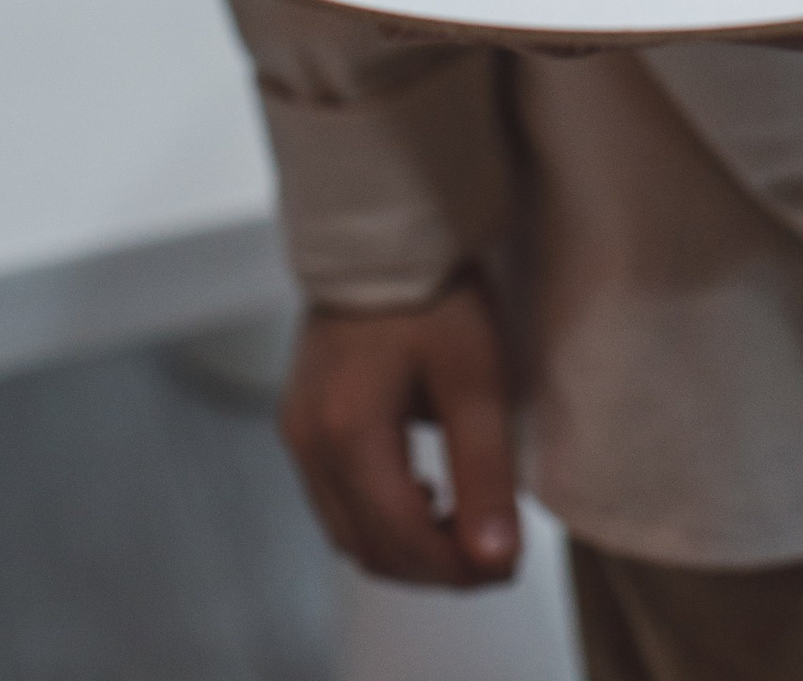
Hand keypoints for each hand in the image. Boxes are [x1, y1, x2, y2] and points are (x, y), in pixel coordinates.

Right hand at [279, 280, 521, 587]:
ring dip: (405, 547)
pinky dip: (379, 517)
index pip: (400, 540)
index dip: (456, 569)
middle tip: (492, 557)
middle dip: (434, 566)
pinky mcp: (300, 420)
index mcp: (346, 431)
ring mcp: (296, 432)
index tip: (506, 567)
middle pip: (368, 547)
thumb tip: (496, 560)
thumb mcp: (476, 379)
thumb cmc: (435, 293)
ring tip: (463, 527)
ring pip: (347, 532)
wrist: (383, 233)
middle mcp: (307, 441)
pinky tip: (422, 494)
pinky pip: (335, 500)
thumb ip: (484, 472)